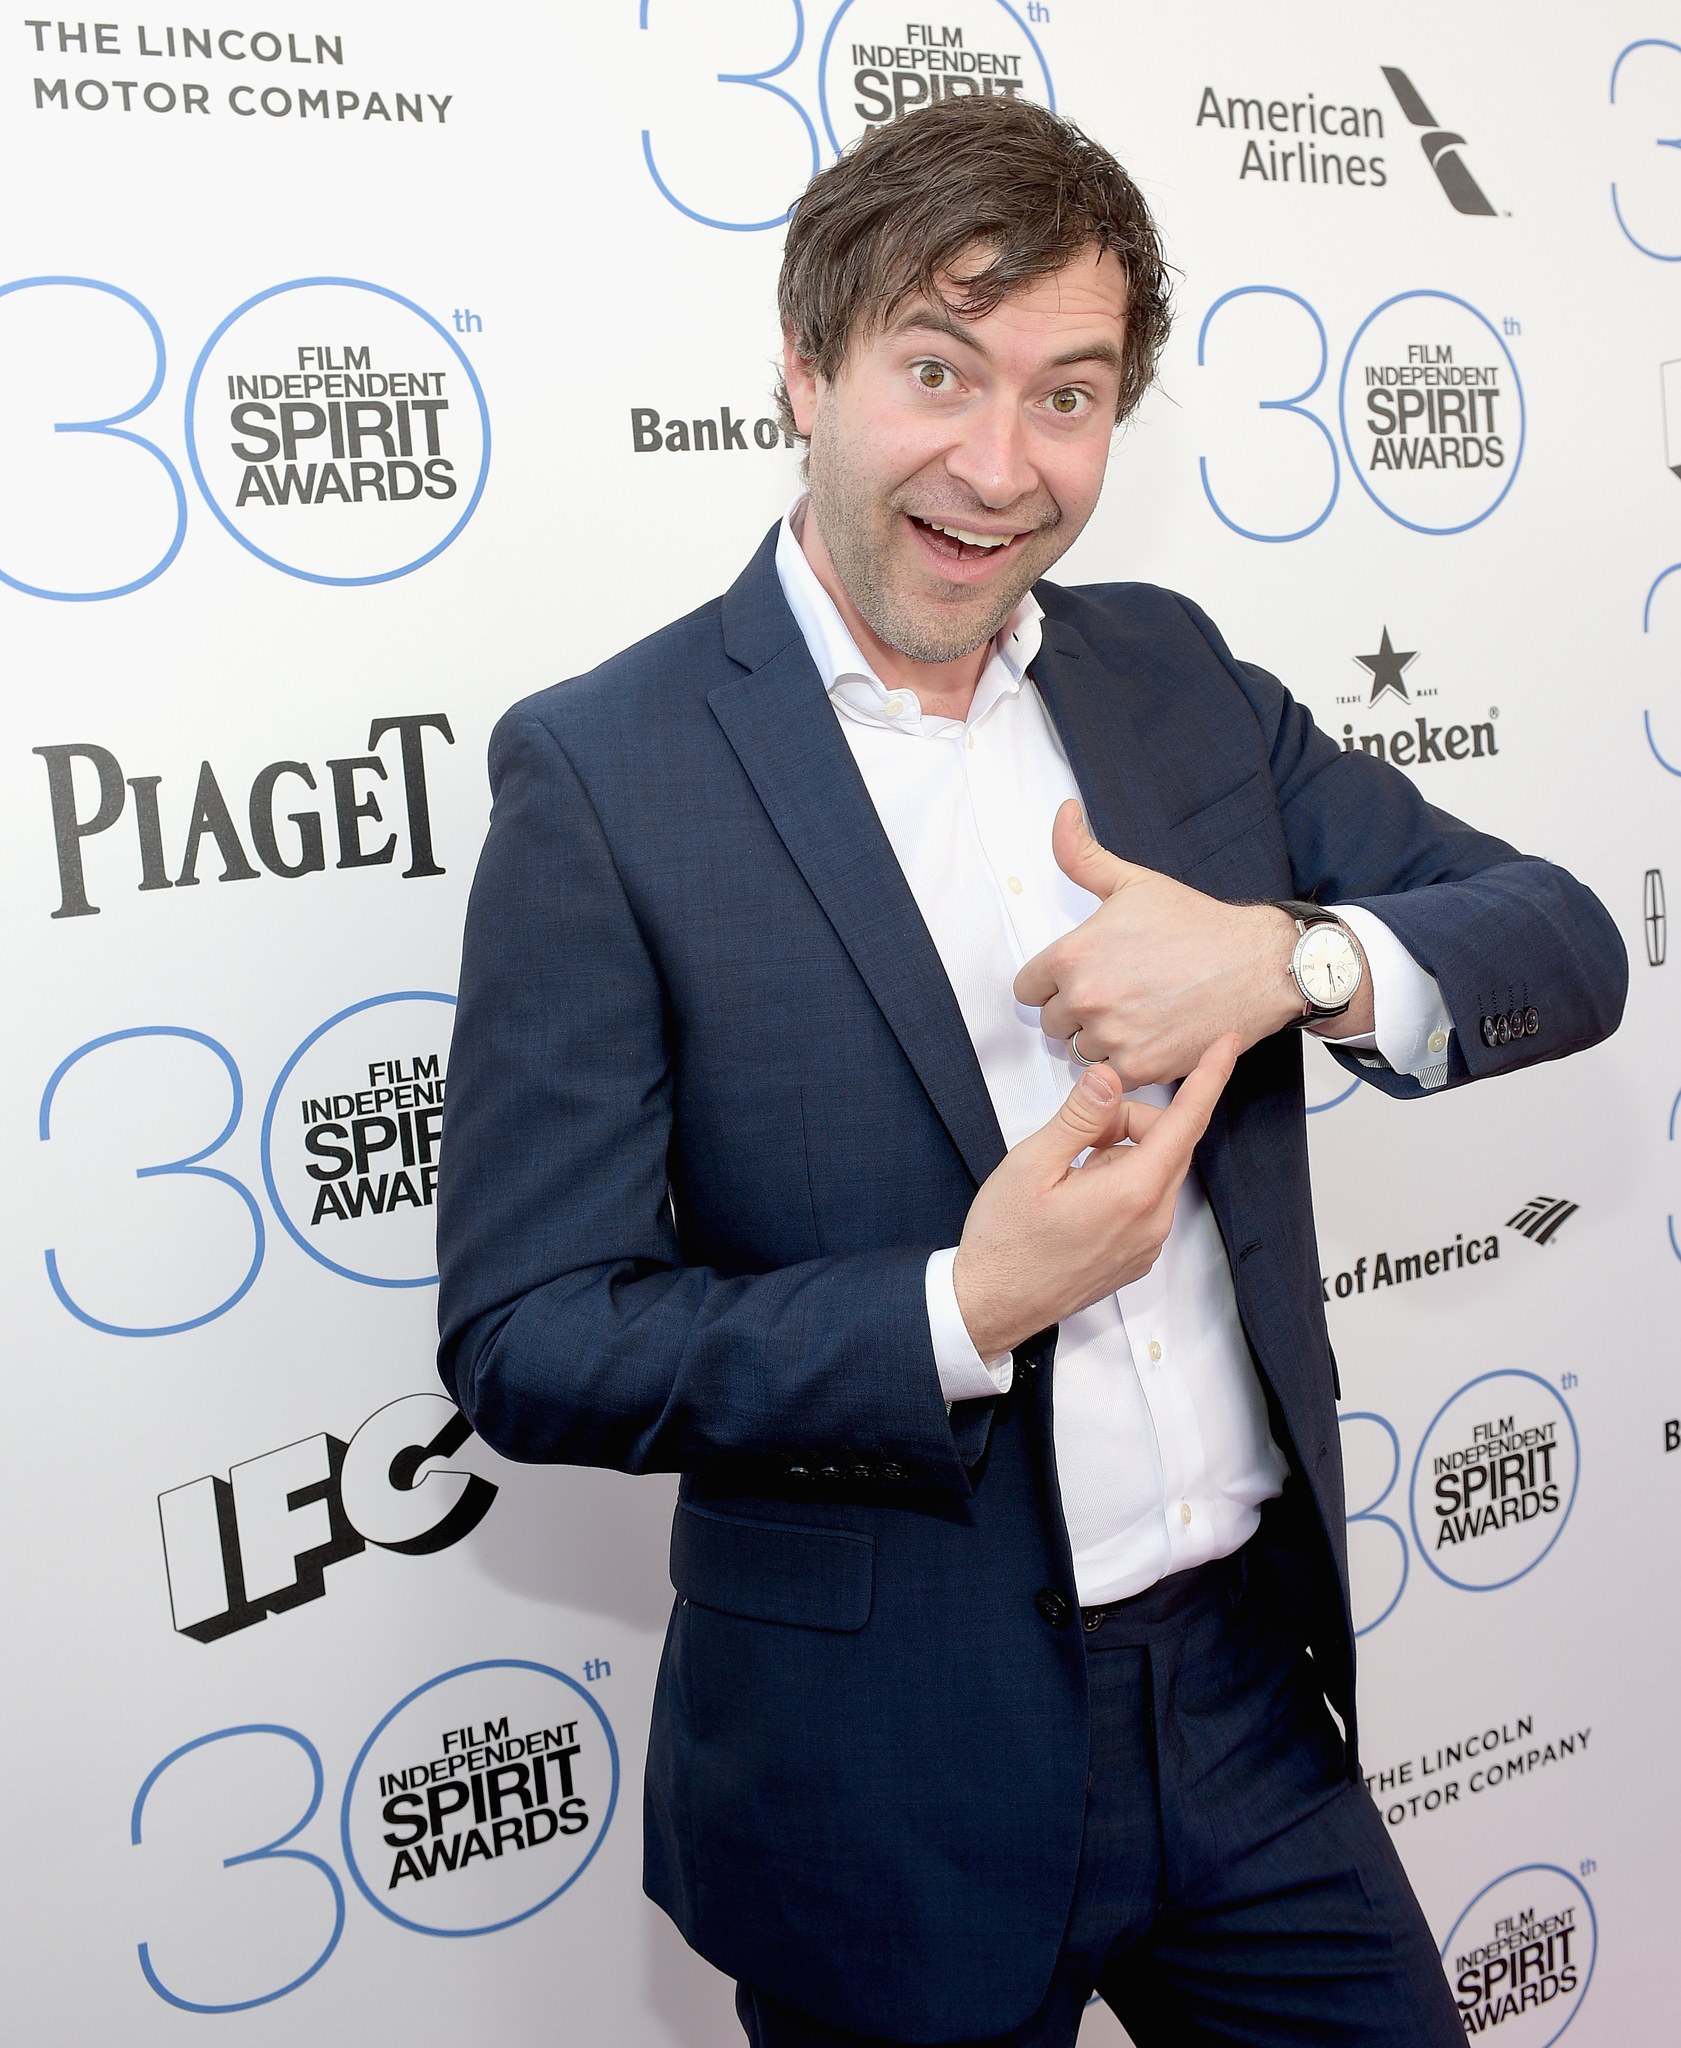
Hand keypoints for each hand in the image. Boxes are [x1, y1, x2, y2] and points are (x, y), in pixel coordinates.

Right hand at [952, 1034, 1240, 1360]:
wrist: (991, 1306)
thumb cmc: (1004, 1240)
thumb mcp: (1032, 1163)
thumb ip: (1079, 1117)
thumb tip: (1109, 1079)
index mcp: (1132, 1192)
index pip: (1186, 1120)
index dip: (1209, 1077)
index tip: (1228, 1044)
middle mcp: (1152, 1220)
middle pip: (1168, 1142)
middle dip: (1129, 1121)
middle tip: (1076, 1133)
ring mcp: (1148, 1243)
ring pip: (1155, 1171)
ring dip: (1122, 1155)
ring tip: (1068, 1175)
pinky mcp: (1137, 1256)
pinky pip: (1146, 1201)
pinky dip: (1121, 1184)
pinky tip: (1077, 1199)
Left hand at [1013, 802, 1310, 1086]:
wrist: (1257, 964)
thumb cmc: (1196, 924)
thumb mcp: (1132, 882)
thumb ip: (1082, 855)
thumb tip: (1063, 813)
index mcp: (1072, 956)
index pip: (1026, 989)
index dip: (1052, 983)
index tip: (1082, 977)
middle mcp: (1086, 999)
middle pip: (1052, 1023)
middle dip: (1076, 1011)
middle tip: (1118, 993)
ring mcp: (1113, 1037)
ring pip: (1080, 1051)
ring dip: (1101, 1039)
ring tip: (1137, 1013)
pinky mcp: (1141, 1068)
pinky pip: (1111, 1075)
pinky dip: (1128, 1061)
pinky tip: (1153, 1034)